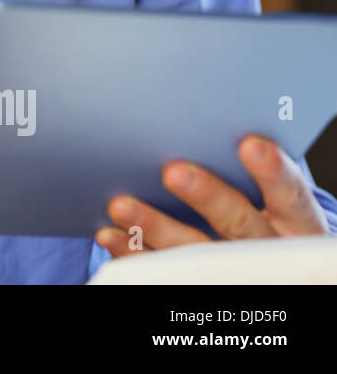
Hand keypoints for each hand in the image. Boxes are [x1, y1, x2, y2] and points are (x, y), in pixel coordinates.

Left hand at [94, 134, 331, 257]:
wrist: (264, 263)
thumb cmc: (258, 210)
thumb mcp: (268, 197)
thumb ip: (240, 169)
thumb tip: (191, 124)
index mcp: (294, 220)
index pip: (289, 194)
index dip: (272, 172)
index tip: (250, 145)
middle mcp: (267, 245)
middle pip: (239, 224)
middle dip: (207, 197)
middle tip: (173, 172)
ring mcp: (233, 267)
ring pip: (196, 250)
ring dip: (155, 226)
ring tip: (121, 205)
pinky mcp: (198, 280)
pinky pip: (165, 270)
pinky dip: (135, 251)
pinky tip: (110, 233)